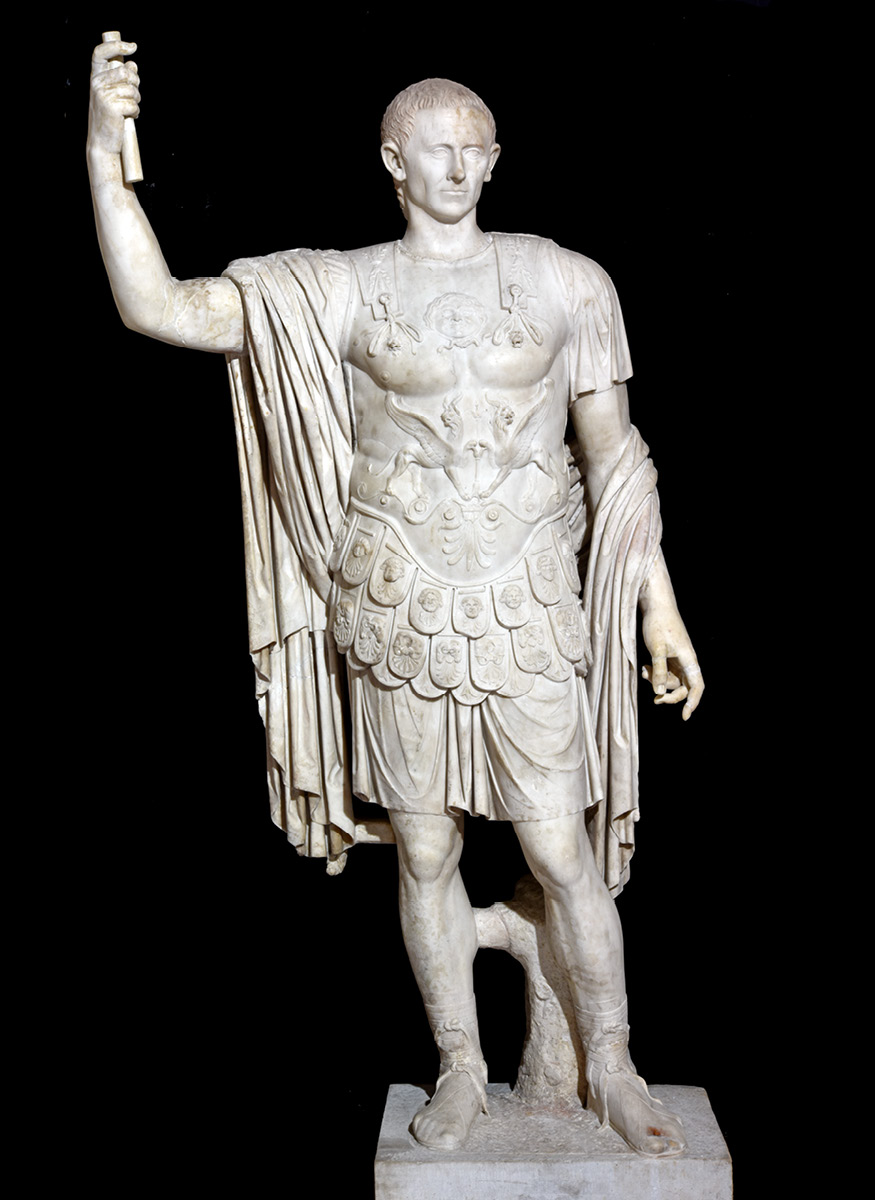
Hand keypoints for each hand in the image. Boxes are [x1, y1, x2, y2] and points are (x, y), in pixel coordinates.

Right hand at [89, 39, 138, 155]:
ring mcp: (103, 94)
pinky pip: (133, 104)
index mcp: (95, 77)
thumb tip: (132, 64)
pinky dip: (136, 112)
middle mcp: (96, 83)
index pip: (101, 53)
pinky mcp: (112, 107)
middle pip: (125, 72)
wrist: (102, 142)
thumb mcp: (113, 95)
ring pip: (132, 89)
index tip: (133, 46)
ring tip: (130, 109)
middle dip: (136, 83)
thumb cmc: (109, 118)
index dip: (116, 45)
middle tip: (134, 96)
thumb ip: (121, 79)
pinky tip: (130, 117)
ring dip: (136, 100)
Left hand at [641, 604, 703, 719]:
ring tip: (644, 672)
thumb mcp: (656, 648)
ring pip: (671, 681)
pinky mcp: (669, 656)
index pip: (697, 686)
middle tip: (655, 700)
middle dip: (670, 695)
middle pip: (684, 687)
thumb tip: (658, 692)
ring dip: (658, 682)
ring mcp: (678, 659)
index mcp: (689, 659)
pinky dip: (654, 674)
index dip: (693, 703)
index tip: (684, 716)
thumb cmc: (658, 624)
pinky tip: (645, 668)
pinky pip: (664, 672)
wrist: (656, 605)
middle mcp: (686, 661)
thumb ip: (658, 670)